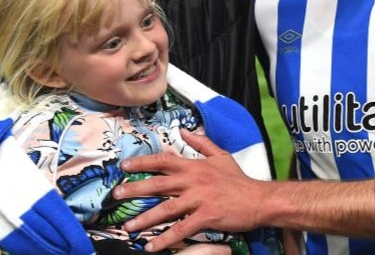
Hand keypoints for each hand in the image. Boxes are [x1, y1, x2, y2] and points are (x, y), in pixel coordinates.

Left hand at [113, 130, 271, 251]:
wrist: (259, 199)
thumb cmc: (239, 179)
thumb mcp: (221, 155)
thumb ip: (202, 143)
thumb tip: (185, 130)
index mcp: (195, 166)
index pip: (164, 160)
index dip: (143, 162)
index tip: (124, 166)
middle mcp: (194, 181)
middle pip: (159, 184)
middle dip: (135, 189)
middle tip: (115, 196)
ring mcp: (199, 199)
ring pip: (166, 208)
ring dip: (145, 219)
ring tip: (128, 227)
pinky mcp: (206, 217)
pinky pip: (181, 229)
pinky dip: (165, 239)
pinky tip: (151, 246)